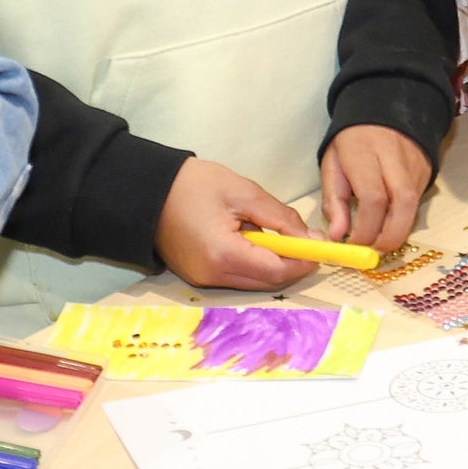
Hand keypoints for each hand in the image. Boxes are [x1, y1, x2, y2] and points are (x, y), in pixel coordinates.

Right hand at [154, 158, 317, 290]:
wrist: (147, 192)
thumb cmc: (194, 185)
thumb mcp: (244, 192)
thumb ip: (280, 217)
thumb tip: (310, 238)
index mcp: (223, 254)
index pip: (275, 271)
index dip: (302, 262)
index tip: (320, 248)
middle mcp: (212, 276)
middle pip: (267, 284)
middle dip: (292, 266)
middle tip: (306, 242)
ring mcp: (203, 281)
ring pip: (253, 283)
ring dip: (273, 265)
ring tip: (279, 236)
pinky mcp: (198, 278)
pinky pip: (237, 278)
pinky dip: (254, 264)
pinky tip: (256, 241)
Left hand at [320, 126, 431, 251]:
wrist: (387, 106)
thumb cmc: (353, 139)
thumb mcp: (332, 163)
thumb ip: (333, 200)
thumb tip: (338, 236)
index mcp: (365, 154)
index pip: (373, 200)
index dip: (364, 231)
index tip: (351, 246)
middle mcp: (396, 160)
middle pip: (403, 206)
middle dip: (389, 238)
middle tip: (372, 252)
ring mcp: (416, 165)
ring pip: (413, 208)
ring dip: (396, 230)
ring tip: (377, 238)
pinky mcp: (427, 171)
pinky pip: (417, 202)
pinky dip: (403, 217)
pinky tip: (389, 219)